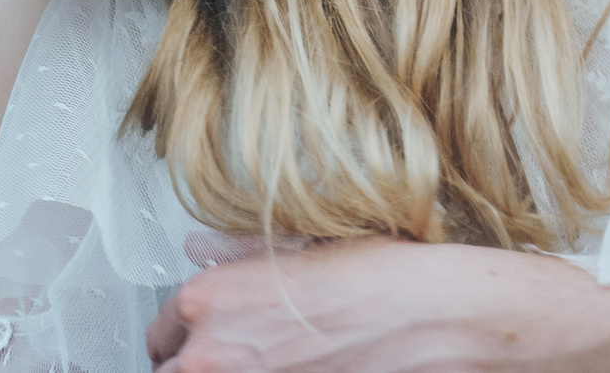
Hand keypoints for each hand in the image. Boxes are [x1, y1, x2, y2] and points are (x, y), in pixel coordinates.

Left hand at [148, 240, 598, 371]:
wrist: (449, 322)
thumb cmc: (391, 280)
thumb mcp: (309, 250)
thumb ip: (239, 256)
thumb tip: (202, 252)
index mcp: (213, 300)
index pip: (160, 335)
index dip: (183, 337)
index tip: (200, 341)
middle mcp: (216, 357)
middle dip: (196, 366)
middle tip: (241, 358)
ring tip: (275, 365)